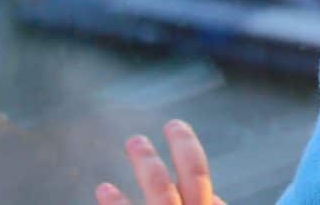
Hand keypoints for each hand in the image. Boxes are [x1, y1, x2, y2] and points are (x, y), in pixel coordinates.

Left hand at [95, 119, 225, 204]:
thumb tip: (215, 196)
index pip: (199, 177)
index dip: (188, 149)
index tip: (176, 126)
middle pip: (194, 176)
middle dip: (183, 144)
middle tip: (171, 123)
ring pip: (162, 191)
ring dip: (148, 162)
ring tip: (135, 141)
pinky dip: (115, 203)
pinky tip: (104, 189)